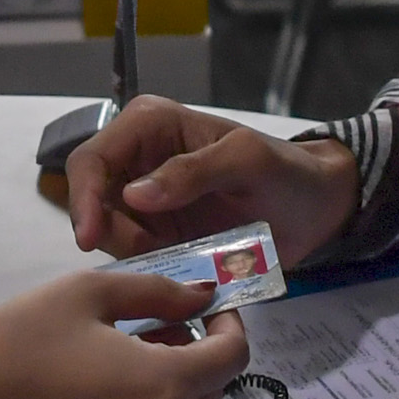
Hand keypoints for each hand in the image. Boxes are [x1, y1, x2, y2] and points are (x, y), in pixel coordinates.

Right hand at [0, 266, 250, 398]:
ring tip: (137, 365)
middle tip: (165, 329)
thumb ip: (159, 292)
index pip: (233, 358)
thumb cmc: (21, 337)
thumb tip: (205, 296)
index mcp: (163, 383)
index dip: (230, 327)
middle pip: (214, 394)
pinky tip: (111, 398)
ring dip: (182, 396)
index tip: (209, 310)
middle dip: (203, 357)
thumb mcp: (90, 293)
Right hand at [63, 97, 363, 263]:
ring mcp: (145, 200)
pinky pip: (132, 255)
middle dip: (106, 232)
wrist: (315, 210)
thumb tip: (133, 195)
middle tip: (144, 259)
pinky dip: (146, 269)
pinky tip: (177, 272)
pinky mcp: (158, 233)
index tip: (93, 238)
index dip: (83, 197)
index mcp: (150, 126)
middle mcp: (137, 159)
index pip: (93, 158)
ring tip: (177, 260)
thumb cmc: (286, 173)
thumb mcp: (247, 162)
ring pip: (107, 232)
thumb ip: (194, 171)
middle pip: (90, 199)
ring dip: (130, 255)